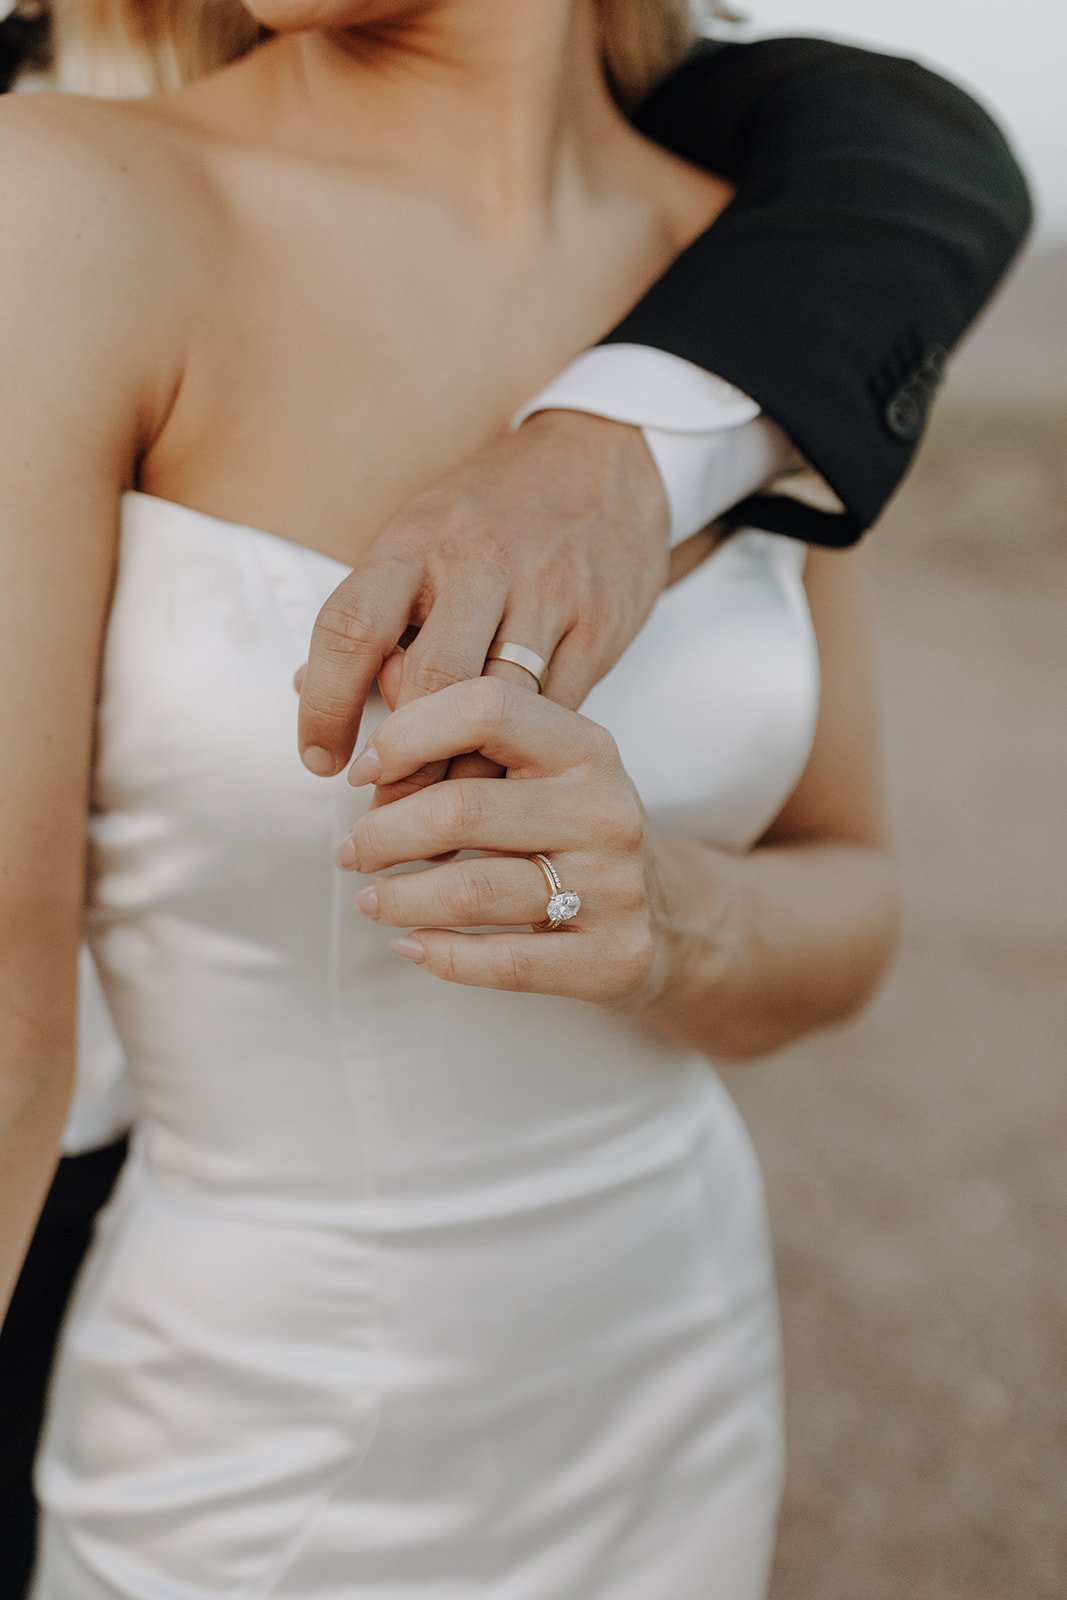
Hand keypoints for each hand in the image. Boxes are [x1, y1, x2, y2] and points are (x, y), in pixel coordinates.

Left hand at [295, 410, 669, 786]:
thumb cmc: (491, 509)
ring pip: (497, 710)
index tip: (319, 759)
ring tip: (436, 817)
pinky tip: (501, 784)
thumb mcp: (418, 534)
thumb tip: (307, 690)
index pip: (350, 628)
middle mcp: (478, 564)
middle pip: (429, 681)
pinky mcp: (599, 627)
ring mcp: (546, 595)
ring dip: (462, 774)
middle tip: (381, 808)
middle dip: (401, 761)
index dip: (325, 705)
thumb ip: (371, 611)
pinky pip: (554, 712)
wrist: (605, 457)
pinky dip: (522, 757)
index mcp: (415, 542)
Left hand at [335, 677, 669, 1006]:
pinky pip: (504, 963)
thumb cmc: (574, 831)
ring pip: (473, 892)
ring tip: (369, 900)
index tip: (363, 773)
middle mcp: (608, 811)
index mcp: (588, 748)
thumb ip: (462, 733)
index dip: (407, 734)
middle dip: (383, 834)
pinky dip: (440, 956)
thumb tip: (344, 696)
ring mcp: (616, 888)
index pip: (486, 708)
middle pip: (461, 810)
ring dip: (399, 899)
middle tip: (351, 852)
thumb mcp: (544, 769)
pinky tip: (410, 945)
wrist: (671, 916)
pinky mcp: (614, 957)